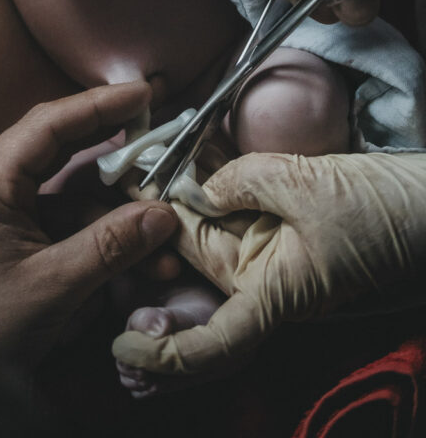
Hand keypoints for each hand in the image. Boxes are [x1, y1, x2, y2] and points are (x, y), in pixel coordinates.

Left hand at [0, 83, 177, 364]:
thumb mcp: (52, 285)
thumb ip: (110, 245)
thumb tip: (164, 214)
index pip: (49, 124)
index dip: (99, 105)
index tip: (144, 94)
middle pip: (60, 145)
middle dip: (111, 141)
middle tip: (158, 127)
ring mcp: (2, 212)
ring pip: (69, 189)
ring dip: (114, 206)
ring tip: (162, 224)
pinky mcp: (13, 238)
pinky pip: (64, 220)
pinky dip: (100, 232)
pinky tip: (139, 255)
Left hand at [113, 151, 425, 376]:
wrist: (422, 201)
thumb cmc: (380, 213)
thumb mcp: (309, 190)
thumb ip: (247, 181)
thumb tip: (204, 184)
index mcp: (273, 295)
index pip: (214, 344)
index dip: (167, 357)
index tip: (122, 350)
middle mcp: (261, 277)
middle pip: (192, 260)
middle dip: (151, 229)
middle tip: (113, 186)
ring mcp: (265, 246)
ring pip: (204, 225)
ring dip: (173, 194)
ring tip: (135, 162)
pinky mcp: (272, 218)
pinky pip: (229, 201)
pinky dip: (207, 178)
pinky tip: (184, 150)